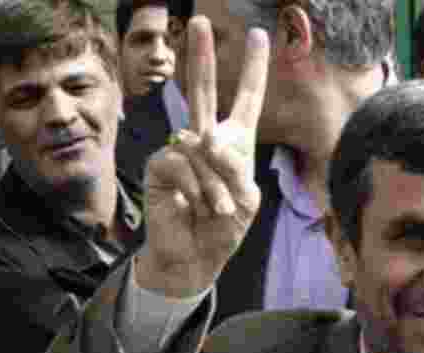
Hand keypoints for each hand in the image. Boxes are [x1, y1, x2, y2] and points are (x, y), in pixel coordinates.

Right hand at [139, 17, 269, 297]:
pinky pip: (183, 163)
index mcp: (234, 144)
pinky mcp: (161, 165)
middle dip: (202, 57)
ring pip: (202, 146)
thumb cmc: (223, 230)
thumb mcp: (246, 199)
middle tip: (200, 22)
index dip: (253, 70)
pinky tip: (195, 205)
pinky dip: (197, 187)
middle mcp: (205, 140)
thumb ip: (235, 168)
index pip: (245, 101)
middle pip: (202, 91)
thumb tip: (204, 140)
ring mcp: (180, 150)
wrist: (196, 259)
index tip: (261, 37)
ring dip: (216, 184)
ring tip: (218, 211)